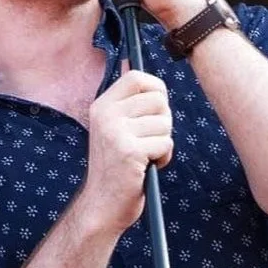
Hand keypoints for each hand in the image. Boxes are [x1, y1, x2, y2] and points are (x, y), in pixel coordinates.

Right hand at [80, 61, 172, 233]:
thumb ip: (125, 99)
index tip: (154, 111)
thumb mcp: (114, 126)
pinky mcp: (129, 151)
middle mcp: (106, 114)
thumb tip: (131, 62)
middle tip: (148, 139)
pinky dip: (163, 157)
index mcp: (102, 105)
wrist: (102, 205)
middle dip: (163, 122)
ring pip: (165, 123)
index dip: (156, 91)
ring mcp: (116, 132)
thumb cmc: (115, 165)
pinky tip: (147, 166)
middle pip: (158, 100)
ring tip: (146, 155)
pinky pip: (165, 143)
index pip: (138, 77)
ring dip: (163, 142)